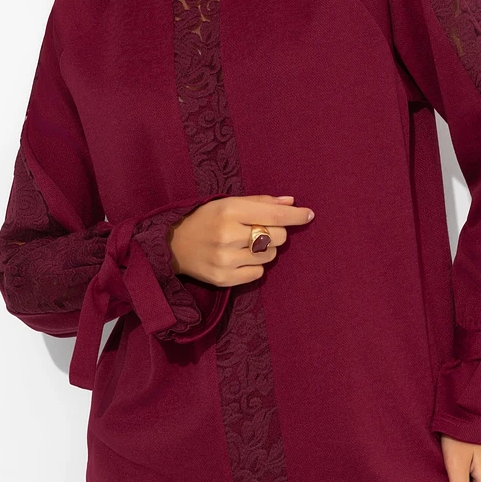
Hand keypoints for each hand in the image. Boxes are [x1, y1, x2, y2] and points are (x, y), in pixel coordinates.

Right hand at [167, 195, 313, 286]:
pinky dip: (255, 266)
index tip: (309, 215)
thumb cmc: (204, 219)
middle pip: (277, 237)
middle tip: (261, 230)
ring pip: (269, 256)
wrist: (171, 246)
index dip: (295, 215)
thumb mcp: (227, 202)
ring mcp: (225, 259)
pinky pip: (258, 273)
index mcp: (229, 210)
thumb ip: (259, 202)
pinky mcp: (223, 279)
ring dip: (265, 249)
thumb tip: (290, 202)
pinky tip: (239, 259)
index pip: (273, 215)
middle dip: (275, 233)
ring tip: (246, 245)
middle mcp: (228, 235)